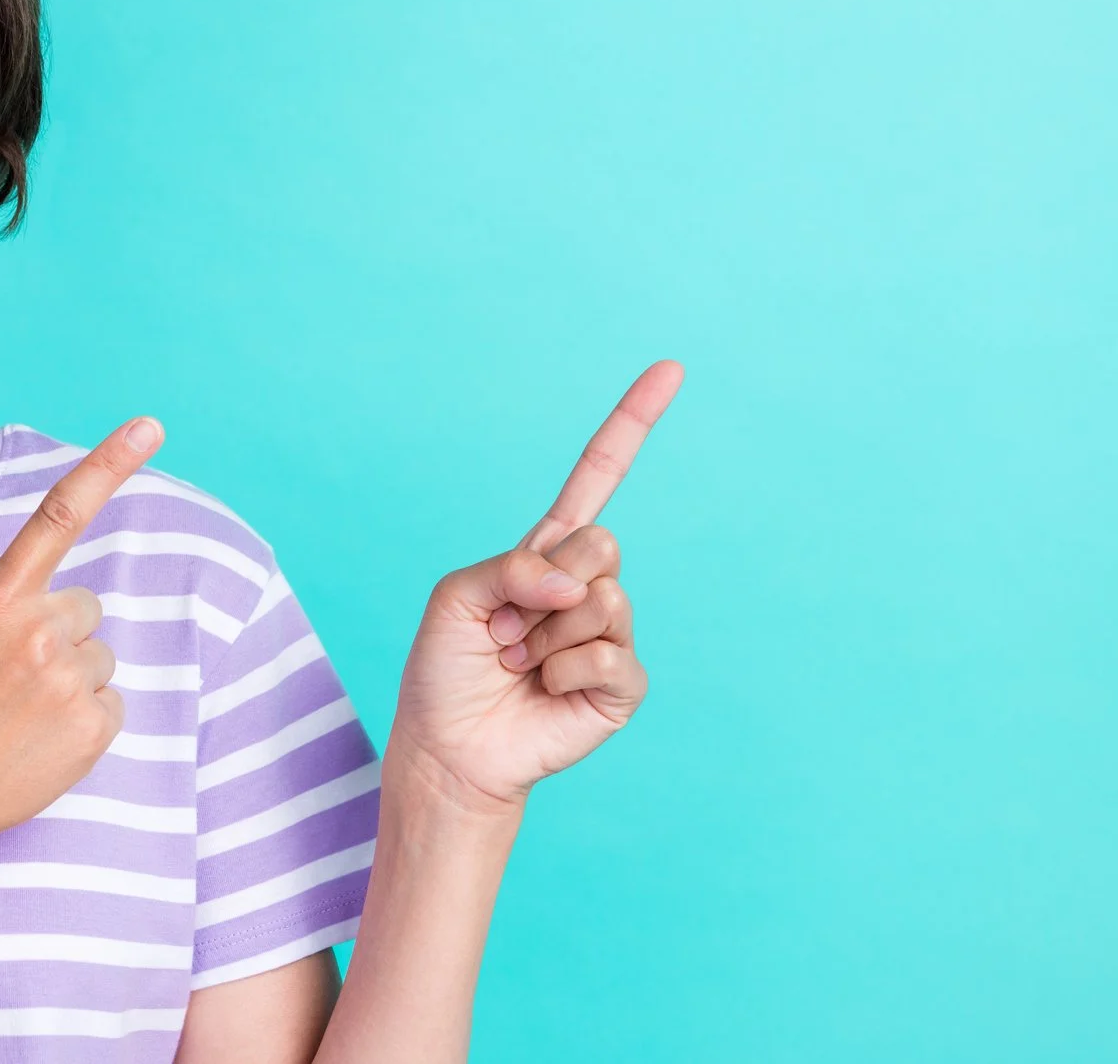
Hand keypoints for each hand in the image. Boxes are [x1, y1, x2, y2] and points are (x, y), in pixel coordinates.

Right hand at [0, 416, 164, 868]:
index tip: (152, 425)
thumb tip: (40, 603)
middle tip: (9, 679)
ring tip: (16, 716)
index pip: (57, 516)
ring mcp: (68, 683)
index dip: (107, 465)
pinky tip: (37, 744)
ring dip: (69, 679)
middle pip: (85, 608)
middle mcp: (38, 633)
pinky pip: (109, 704)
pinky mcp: (92, 730)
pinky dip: (81, 722)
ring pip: (99, 657)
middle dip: (59, 634)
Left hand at [387, 361, 681, 815]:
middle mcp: (586, 586)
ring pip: (601, 600)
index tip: (671, 369)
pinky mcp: (622, 684)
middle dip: (545, 585)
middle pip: (601, 542)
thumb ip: (510, 568)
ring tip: (518, 664)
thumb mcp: (454, 597)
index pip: (598, 477)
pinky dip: (564, 672)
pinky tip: (546, 691)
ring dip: (542, 638)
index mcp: (546, 552)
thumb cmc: (446, 670)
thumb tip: (580, 585)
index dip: (631, 423)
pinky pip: (610, 655)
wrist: (449, 748)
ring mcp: (609, 632)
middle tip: (507, 630)